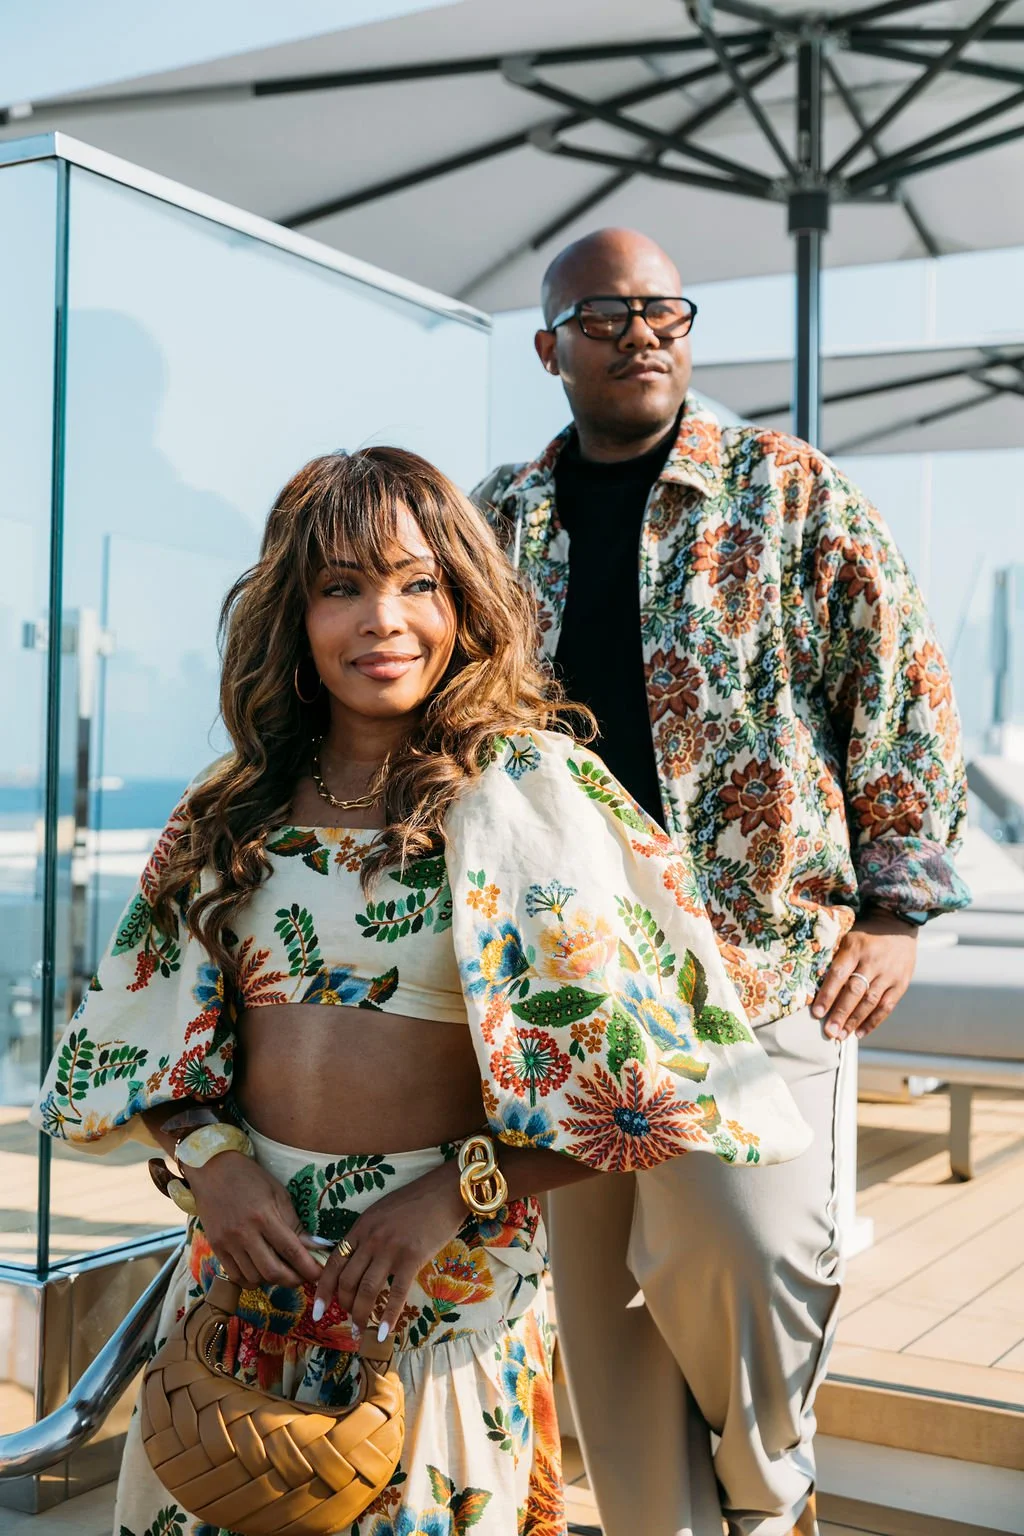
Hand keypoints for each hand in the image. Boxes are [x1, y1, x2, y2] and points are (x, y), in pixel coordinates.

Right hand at [186, 1152, 321, 1287]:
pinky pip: (236, 1276)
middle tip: (303, 1277)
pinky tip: (260, 1272)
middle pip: (272, 1272)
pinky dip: (252, 1280)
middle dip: (293, 1280)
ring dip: (273, 1281)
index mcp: (264, 1216)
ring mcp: (228, 1243)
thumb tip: (315, 1247)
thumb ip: (294, 1223)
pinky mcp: (216, 1248)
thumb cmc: (250, 1177)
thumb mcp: (278, 1193)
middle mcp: (244, 1233)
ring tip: (283, 1271)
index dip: (308, 1267)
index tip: (320, 1275)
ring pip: (254, 1277)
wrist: (211, 1170)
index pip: (291, 1250)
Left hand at [312, 1161, 464, 1340]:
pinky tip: (384, 1332)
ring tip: (360, 1331)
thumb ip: (366, 1234)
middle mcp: (371, 1240)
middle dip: (344, 1306)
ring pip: (367, 1290)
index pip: (333, 1264)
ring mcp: (391, 1249)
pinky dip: (388, 1316)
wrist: (444, 1192)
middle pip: (348, 1281)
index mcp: (361, 1227)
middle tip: (348, 1321)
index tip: (317, 1312)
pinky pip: (397, 1293)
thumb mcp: (381, 1212)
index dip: (323, 1291)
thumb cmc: (415, 1201)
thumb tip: (355, 1260)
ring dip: (361, 1315)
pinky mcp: (412, 1258)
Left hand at [812, 912, 917, 1040]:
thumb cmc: (866, 933)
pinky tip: (860, 1033)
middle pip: (855, 991)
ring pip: (871, 1002)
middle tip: (829, 1032)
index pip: (839, 974)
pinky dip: (873, 1022)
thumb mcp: (848, 936)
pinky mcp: (901, 983)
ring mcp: (889, 973)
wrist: (898, 923)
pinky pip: (887, 1006)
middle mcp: (873, 961)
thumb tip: (814, 983)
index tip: (817, 1012)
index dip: (827, 995)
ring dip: (855, 1021)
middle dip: (841, 1014)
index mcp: (855, 947)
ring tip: (841, 1035)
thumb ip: (836, 957)